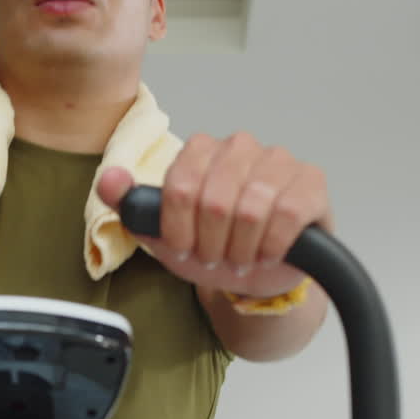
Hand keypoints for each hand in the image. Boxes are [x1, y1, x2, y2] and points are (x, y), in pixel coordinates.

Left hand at [97, 132, 333, 297]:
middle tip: (216, 258)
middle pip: (213, 200)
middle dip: (211, 243)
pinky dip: (272, 245)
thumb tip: (109, 181)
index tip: (186, 248)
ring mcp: (279, 161)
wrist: (259, 271)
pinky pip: (288, 214)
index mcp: (202, 151)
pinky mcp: (311, 182)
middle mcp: (240, 147)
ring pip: (251, 209)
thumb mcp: (165, 234)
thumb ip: (132, 206)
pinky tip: (268, 253)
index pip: (179, 187)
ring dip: (241, 248)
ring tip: (241, 258)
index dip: (180, 230)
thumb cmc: (215, 245)